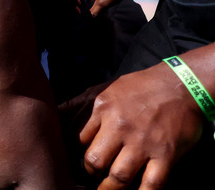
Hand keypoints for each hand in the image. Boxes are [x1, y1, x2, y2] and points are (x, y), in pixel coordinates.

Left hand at [77, 63, 203, 188]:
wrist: (181, 84)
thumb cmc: (145, 85)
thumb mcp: (112, 91)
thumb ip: (99, 112)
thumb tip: (89, 133)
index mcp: (105, 111)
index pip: (83, 140)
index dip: (84, 153)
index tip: (89, 160)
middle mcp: (120, 128)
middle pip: (96, 161)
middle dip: (93, 173)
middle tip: (97, 177)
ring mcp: (143, 143)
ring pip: (120, 176)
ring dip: (111, 188)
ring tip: (110, 189)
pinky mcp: (166, 154)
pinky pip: (152, 183)